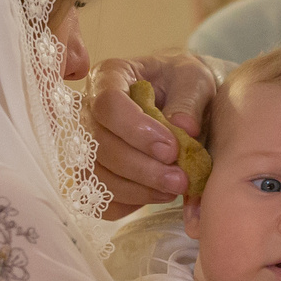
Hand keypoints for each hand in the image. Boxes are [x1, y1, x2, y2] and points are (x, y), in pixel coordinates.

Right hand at [86, 50, 219, 213]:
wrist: (181, 101)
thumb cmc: (183, 84)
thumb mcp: (194, 80)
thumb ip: (190, 100)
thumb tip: (184, 127)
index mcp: (109, 76)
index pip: (108, 103)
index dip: (136, 130)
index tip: (172, 149)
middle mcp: (88, 109)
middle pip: (98, 144)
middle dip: (141, 168)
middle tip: (180, 179)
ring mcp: (86, 144)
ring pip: (96, 175)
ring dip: (136, 190)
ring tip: (174, 189)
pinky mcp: (93, 173)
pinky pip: (97, 199)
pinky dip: (126, 204)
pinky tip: (155, 195)